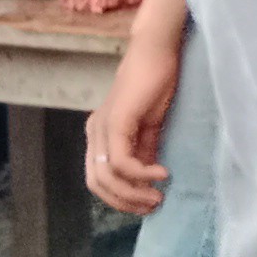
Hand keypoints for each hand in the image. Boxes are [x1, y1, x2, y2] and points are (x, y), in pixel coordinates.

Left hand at [85, 41, 179, 214]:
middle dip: (125, 201)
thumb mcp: (151, 125)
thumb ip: (145, 150)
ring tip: (159, 195)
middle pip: (97, 184)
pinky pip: (121, 161)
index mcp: (99, 135)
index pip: (98, 179)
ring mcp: (101, 128)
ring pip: (107, 177)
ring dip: (133, 193)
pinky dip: (142, 174)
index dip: (120, 197)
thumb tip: (147, 180)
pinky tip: (162, 173)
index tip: (148, 203)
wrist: (157, 51)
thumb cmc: (156, 82)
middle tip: (154, 204)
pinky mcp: (115, 122)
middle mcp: (93, 133)